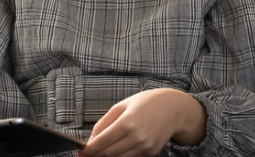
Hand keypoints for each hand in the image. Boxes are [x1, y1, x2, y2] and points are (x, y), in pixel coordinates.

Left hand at [78, 89, 206, 156]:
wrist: (173, 109)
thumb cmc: (145, 103)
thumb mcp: (121, 106)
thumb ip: (105, 122)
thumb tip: (92, 138)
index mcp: (127, 122)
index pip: (103, 141)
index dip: (90, 150)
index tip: (81, 153)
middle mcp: (137, 137)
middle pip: (110, 153)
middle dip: (96, 155)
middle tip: (86, 155)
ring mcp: (145, 147)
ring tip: (97, 153)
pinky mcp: (151, 153)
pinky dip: (120, 156)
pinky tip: (114, 151)